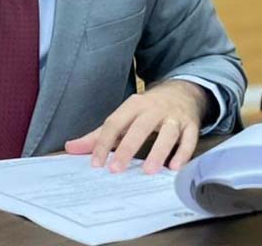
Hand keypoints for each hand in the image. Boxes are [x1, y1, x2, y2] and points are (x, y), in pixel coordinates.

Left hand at [64, 80, 207, 174]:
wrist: (184, 91)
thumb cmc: (149, 109)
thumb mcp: (125, 116)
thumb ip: (100, 134)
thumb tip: (70, 148)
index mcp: (134, 105)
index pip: (115, 123)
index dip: (104, 142)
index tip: (96, 164)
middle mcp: (154, 109)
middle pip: (140, 127)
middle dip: (128, 147)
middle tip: (117, 169)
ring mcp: (175, 117)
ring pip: (168, 133)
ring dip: (158, 151)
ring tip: (148, 171)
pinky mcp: (191, 125)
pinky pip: (189, 139)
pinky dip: (183, 153)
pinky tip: (174, 168)